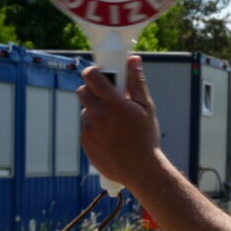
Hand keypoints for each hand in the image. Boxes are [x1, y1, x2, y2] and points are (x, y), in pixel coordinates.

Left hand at [77, 56, 163, 189]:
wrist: (141, 170)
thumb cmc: (146, 138)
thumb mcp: (147, 107)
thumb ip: (137, 82)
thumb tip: (133, 60)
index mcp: (113, 103)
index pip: (92, 76)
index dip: (94, 72)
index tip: (100, 74)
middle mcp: (98, 115)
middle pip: (83, 91)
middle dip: (93, 91)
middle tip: (107, 98)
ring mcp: (89, 129)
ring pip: (85, 111)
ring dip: (95, 112)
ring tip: (113, 123)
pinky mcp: (85, 142)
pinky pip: (86, 128)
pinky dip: (95, 129)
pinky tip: (110, 137)